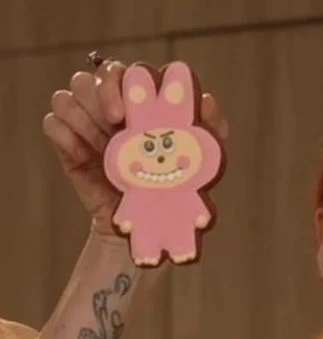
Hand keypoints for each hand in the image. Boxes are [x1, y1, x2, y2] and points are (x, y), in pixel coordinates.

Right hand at [42, 60, 228, 235]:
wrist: (146, 222)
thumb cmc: (173, 185)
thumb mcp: (198, 159)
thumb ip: (210, 130)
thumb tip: (207, 100)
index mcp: (140, 104)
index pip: (124, 72)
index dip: (120, 81)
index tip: (125, 110)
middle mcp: (112, 108)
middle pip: (90, 78)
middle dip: (99, 97)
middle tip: (112, 124)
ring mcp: (88, 124)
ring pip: (67, 95)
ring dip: (82, 118)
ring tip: (101, 147)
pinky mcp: (69, 144)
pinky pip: (52, 123)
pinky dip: (64, 135)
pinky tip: (83, 155)